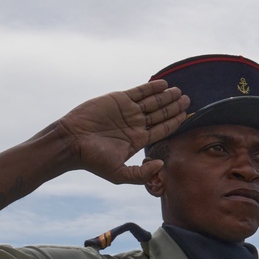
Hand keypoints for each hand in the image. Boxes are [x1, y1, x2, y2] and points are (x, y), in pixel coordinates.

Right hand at [52, 80, 188, 184]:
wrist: (70, 142)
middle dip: (174, 107)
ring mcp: (127, 111)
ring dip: (166, 97)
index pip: (163, 129)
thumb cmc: (92, 159)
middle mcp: (135, 124)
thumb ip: (142, 173)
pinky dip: (151, 87)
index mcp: (138, 139)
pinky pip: (139, 92)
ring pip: (152, 102)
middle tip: (188, 100)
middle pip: (160, 114)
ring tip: (180, 92)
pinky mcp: (118, 100)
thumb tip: (162, 164)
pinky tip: (164, 84)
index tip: (187, 115)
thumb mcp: (120, 174)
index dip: (175, 122)